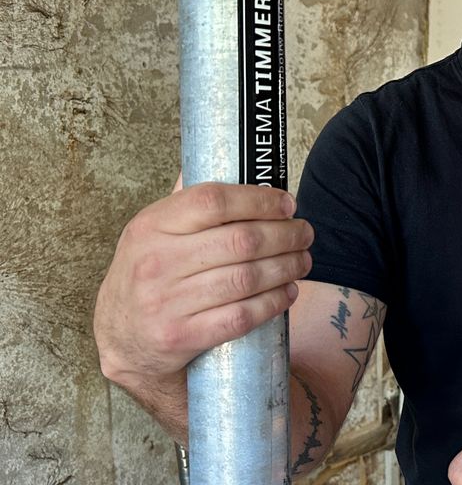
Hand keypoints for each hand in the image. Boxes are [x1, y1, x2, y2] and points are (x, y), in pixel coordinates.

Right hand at [93, 178, 312, 391]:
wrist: (121, 339)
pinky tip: (288, 292)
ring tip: (303, 260)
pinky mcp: (182, 337)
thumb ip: (187, 200)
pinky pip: (241, 317)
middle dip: (286, 235)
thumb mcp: (152, 232)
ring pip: (247, 279)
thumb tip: (228, 157)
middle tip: (305, 233)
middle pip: (241, 241)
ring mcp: (167, 303)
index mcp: (151, 226)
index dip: (259, 199)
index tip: (286, 203)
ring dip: (287, 267)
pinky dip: (273, 303)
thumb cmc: (148, 274)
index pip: (214, 200)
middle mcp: (156, 262)